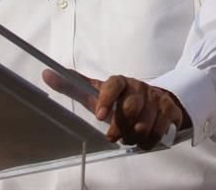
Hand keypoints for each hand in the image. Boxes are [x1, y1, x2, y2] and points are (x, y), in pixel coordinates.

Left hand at [43, 69, 190, 149]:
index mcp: (121, 81)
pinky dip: (148, 141)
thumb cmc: (120, 99)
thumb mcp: (97, 93)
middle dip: (120, 127)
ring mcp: (156, 98)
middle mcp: (139, 87)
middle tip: (114, 136)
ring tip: (128, 137)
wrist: (154, 100)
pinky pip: (159, 132)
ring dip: (134, 137)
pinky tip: (143, 140)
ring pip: (145, 124)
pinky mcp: (169, 110)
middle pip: (130, 108)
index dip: (107, 100)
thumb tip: (46, 73)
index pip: (113, 85)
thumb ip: (74, 85)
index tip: (99, 116)